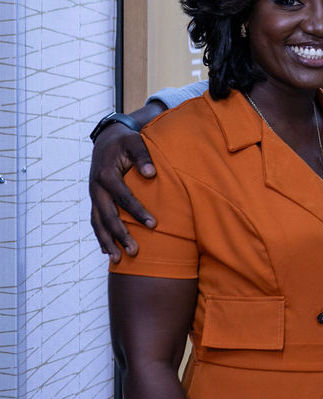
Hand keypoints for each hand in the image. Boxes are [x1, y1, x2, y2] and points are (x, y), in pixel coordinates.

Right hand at [89, 122, 156, 261]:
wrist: (107, 138)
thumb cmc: (126, 141)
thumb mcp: (135, 142)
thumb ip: (143, 156)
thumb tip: (151, 173)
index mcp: (106, 174)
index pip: (123, 197)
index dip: (138, 212)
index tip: (154, 225)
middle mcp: (96, 188)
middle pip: (107, 216)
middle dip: (120, 235)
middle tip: (135, 252)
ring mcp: (94, 195)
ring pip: (98, 223)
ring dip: (108, 242)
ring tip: (119, 259)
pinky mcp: (95, 200)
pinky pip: (95, 221)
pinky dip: (101, 237)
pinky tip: (108, 251)